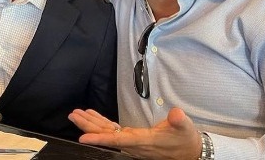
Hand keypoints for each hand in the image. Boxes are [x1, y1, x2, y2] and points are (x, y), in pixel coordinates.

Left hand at [68, 108, 201, 159]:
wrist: (191, 152)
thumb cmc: (186, 139)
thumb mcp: (185, 128)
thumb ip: (178, 121)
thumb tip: (176, 113)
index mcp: (143, 141)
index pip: (118, 140)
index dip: (100, 138)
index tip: (83, 138)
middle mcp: (133, 144)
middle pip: (107, 135)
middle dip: (88, 126)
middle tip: (73, 115)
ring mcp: (132, 142)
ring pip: (107, 132)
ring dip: (91, 123)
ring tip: (76, 113)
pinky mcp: (133, 138)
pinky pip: (113, 130)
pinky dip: (101, 122)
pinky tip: (92, 115)